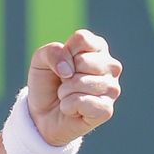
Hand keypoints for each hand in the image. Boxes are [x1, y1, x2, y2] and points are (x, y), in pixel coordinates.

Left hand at [26, 28, 122, 146]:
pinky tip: (72, 110)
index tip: (61, 64)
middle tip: (64, 83)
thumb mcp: (41, 60)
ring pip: (82, 82)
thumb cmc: (47, 83)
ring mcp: (112, 88)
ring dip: (65, 92)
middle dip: (64, 75)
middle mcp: (111, 66)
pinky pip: (82, 102)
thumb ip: (52, 52)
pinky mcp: (107, 109)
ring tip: (67, 96)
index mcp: (98, 48)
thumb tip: (68, 71)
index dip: (64, 53)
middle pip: (83, 61)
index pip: (82, 39)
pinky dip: (68, 106)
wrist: (43, 114)